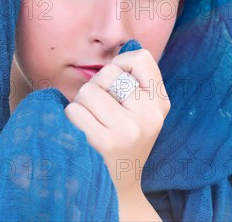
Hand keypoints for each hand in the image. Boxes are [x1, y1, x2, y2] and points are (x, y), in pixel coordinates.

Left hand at [64, 49, 169, 196]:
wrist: (116, 187)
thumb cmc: (120, 140)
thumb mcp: (140, 112)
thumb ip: (134, 81)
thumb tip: (124, 42)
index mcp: (160, 104)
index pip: (142, 58)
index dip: (122, 63)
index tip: (117, 82)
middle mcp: (150, 116)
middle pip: (108, 73)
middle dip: (96, 87)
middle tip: (99, 110)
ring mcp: (130, 130)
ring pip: (88, 91)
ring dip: (81, 105)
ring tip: (91, 123)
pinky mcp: (106, 143)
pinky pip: (74, 110)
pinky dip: (70, 119)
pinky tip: (82, 133)